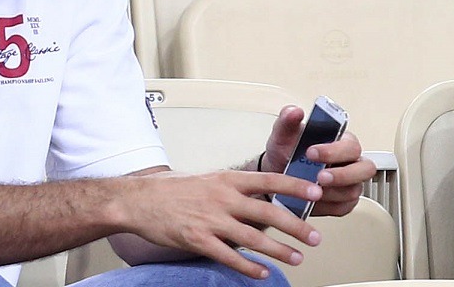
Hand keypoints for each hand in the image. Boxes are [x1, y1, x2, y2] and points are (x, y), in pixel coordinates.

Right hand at [119, 169, 323, 279]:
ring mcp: (210, 220)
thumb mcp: (206, 180)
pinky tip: (262, 273)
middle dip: (296, 226)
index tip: (317, 191)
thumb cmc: (171, 190)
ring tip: (298, 258)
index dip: (295, 186)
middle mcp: (222, 198)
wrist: (136, 200)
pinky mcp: (198, 240)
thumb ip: (233, 189)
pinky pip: (229, 257)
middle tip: (315, 238)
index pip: (269, 179)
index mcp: (226, 179)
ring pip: (254, 238)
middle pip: (268, 212)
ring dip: (279, 251)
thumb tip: (261, 198)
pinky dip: (249, 267)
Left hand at [260, 105, 375, 217]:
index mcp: (340, 141)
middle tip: (320, 177)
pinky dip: (328, 206)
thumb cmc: (286, 151)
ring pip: (354, 191)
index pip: (350, 145)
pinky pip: (344, 207)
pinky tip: (313, 201)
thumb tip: (295, 111)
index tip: (311, 152)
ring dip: (332, 193)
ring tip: (311, 191)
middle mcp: (350, 162)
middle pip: (364, 169)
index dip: (334, 150)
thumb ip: (287, 120)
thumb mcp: (282, 134)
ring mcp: (349, 183)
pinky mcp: (344, 201)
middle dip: (343, 175)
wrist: (277, 175)